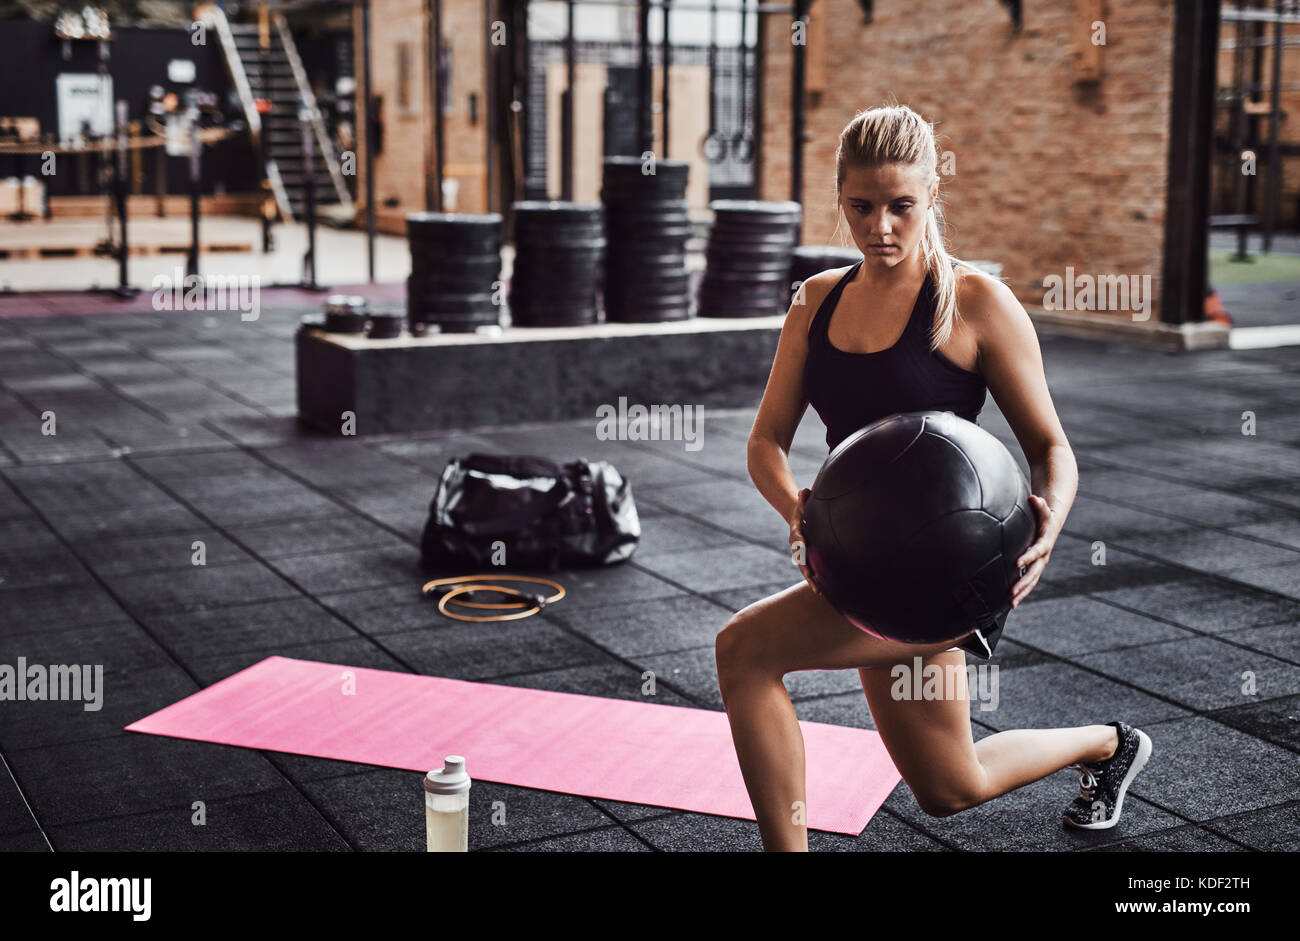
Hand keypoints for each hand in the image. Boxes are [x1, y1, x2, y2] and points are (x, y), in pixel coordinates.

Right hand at [789, 488, 822, 597]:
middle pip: (800, 558)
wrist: (797, 518)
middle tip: (810, 576)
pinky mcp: (807, 557)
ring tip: (817, 591)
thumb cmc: (801, 509)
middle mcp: (797, 545)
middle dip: (805, 568)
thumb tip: (804, 491)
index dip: (799, 542)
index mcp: (796, 531)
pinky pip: (810, 570)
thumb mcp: (801, 502)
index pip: (797, 537)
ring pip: (805, 568)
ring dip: (810, 580)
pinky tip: (821, 591)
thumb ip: (803, 497)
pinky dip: (814, 580)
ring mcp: (801, 553)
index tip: (803, 546)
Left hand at [1011, 494, 1056, 608]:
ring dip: (1022, 593)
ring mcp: (1039, 563)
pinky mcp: (1034, 567)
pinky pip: (1028, 581)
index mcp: (1044, 543)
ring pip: (1032, 581)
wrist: (1053, 522)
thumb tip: (1034, 497)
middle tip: (1011, 593)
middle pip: (1034, 572)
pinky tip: (1009, 602)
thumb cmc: (1044, 515)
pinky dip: (1021, 591)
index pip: (1036, 551)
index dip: (1027, 557)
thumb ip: (1040, 505)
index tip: (1016, 563)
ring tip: (1011, 604)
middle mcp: (1043, 556)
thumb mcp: (1044, 509)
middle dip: (1023, 583)